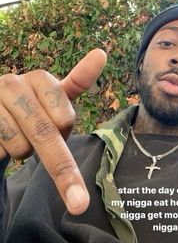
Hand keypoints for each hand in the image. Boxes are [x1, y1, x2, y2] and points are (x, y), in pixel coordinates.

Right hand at [0, 48, 106, 214]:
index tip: (66, 136)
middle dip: (58, 163)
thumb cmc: (35, 108)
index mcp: (40, 78)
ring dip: (24, 152)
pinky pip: (1, 150)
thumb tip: (101, 53)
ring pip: (21, 146)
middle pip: (45, 133)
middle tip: (72, 189)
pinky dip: (4, 154)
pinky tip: (2, 140)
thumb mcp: (57, 98)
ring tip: (20, 137)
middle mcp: (14, 84)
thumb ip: (79, 80)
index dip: (65, 132)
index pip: (64, 117)